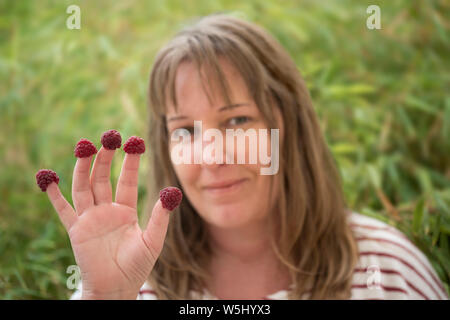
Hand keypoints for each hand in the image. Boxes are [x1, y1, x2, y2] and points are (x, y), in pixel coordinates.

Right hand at [42, 137, 172, 298]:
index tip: (135, 141)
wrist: (116, 288)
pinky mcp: (76, 229)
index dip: (131, 161)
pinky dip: (54, 194)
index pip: (128, 180)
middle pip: (104, 178)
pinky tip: (48, 177)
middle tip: (110, 137)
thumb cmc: (137, 266)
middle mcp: (107, 209)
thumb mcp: (153, 240)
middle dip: (106, 158)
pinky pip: (62, 209)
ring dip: (83, 167)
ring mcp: (90, 217)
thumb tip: (172, 191)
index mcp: (126, 210)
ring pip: (84, 186)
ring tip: (84, 146)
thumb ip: (161, 217)